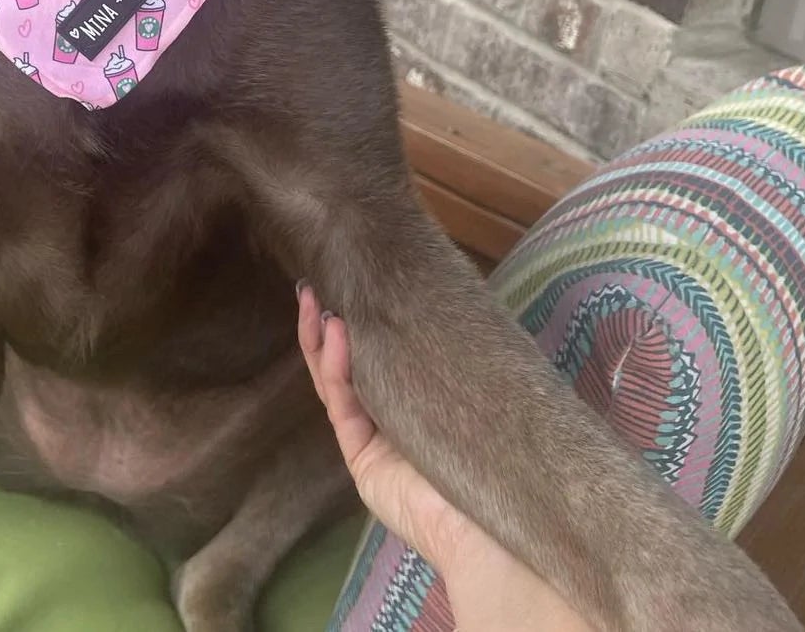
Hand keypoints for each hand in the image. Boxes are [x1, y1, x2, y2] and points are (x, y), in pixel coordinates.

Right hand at [298, 283, 596, 631]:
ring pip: (337, 380)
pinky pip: (343, 403)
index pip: (380, 356)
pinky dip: (336, 365)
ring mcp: (372, 439)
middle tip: (312, 287)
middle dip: (326, 325)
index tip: (350, 285)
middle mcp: (391, 419)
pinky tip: (335, 332)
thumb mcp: (467, 393)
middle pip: (349, 365)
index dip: (361, 321)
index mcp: (417, 402)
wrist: (486, 520)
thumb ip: (446, 358)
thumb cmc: (492, 451)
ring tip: (312, 300)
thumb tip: (448, 301)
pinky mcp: (360, 456)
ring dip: (320, 338)